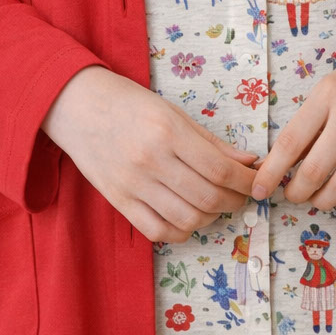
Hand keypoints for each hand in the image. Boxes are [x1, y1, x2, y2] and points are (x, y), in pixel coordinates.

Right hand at [42, 65, 259, 242]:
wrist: (78, 106)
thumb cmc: (129, 103)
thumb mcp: (173, 112)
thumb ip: (211, 141)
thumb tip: (248, 162)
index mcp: (167, 131)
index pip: (219, 169)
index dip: (246, 182)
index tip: (257, 182)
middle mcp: (151, 160)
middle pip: (207, 197)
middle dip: (234, 201)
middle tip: (242, 195)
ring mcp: (133, 184)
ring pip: (186, 218)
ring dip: (211, 217)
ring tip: (217, 204)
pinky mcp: (118, 201)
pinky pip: (158, 231)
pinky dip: (182, 230)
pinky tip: (190, 217)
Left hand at [248, 23, 335, 211]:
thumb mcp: (334, 84)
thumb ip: (313, 119)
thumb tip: (284, 160)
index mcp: (328, 93)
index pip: (291, 142)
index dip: (271, 172)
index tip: (258, 190)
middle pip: (315, 170)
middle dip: (297, 193)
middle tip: (292, 196)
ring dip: (324, 201)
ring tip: (318, 200)